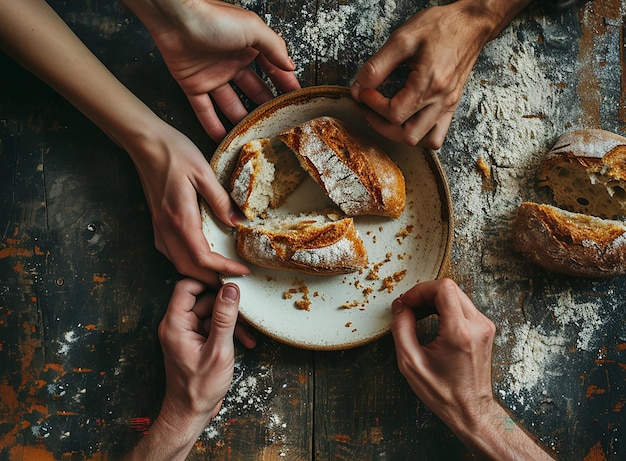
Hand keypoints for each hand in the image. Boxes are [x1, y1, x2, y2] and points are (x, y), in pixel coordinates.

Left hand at [125, 0, 300, 140]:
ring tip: (254, 136)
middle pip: (253, 90)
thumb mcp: (252, 28)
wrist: (175, 18)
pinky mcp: (193, 85)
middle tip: (277, 123)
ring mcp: (213, 76)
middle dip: (265, 106)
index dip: (285, 84)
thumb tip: (291, 66)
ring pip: (231, 104)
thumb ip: (274, 47)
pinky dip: (212, 125)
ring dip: (242, 120)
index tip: (296, 100)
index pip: (272, 70)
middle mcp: (232, 63)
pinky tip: (224, 138)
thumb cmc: (213, 17)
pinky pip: (204, 110)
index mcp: (248, 48)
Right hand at [128, 122, 250, 285]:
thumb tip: (237, 223)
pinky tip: (199, 257)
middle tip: (233, 280)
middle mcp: (167, 228)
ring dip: (198, 273)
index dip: (224, 269)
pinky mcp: (156, 222)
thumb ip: (220, 201)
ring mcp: (159, 227)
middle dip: (211, 278)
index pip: (203, 258)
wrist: (145, 142)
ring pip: (177, 263)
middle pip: (189, 268)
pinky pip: (170, 252)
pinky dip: (186, 262)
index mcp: (181, 219)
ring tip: (219, 272)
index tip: (242, 272)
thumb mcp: (204, 173)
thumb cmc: (174, 152)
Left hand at [158, 280, 254, 418]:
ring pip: (210, 314)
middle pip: (202, 299)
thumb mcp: (219, 350)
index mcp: (175, 324)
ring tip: (248, 335)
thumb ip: (225, 318)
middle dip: (225, 307)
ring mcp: (185, 334)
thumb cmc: (199, 387)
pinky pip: (211, 327)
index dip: (208, 282)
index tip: (229, 284)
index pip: (186, 287)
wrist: (190, 413)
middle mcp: (177, 326)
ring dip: (230, 322)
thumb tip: (231, 289)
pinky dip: (227, 332)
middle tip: (245, 312)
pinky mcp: (194, 341)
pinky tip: (245, 342)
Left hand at [350, 0, 529, 148]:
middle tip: (369, 108)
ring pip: (423, 140)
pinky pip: (436, 136)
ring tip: (386, 117)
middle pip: (407, 135)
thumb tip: (359, 88)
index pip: (394, 113)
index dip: (372, 105)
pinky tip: (406, 120)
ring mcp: (448, 106)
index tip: (364, 91)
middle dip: (382, 126)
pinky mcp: (451, 106)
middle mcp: (441, 100)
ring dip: (400, 134)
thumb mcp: (402, 39)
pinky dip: (419, 135)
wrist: (470, 24)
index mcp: (429, 84)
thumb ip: (377, 66)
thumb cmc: (439, 27)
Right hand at [391, 278, 552, 459]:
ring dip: (434, 300)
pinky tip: (432, 320)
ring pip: (456, 294)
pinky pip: (463, 306)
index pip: (443, 289)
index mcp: (460, 333)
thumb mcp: (411, 363)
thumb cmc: (442, 392)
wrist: (470, 410)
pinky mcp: (485, 329)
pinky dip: (445, 307)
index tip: (406, 303)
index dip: (420, 290)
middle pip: (450, 288)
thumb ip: (402, 329)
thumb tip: (400, 306)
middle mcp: (477, 325)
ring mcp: (484, 326)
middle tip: (410, 308)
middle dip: (425, 293)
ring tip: (419, 315)